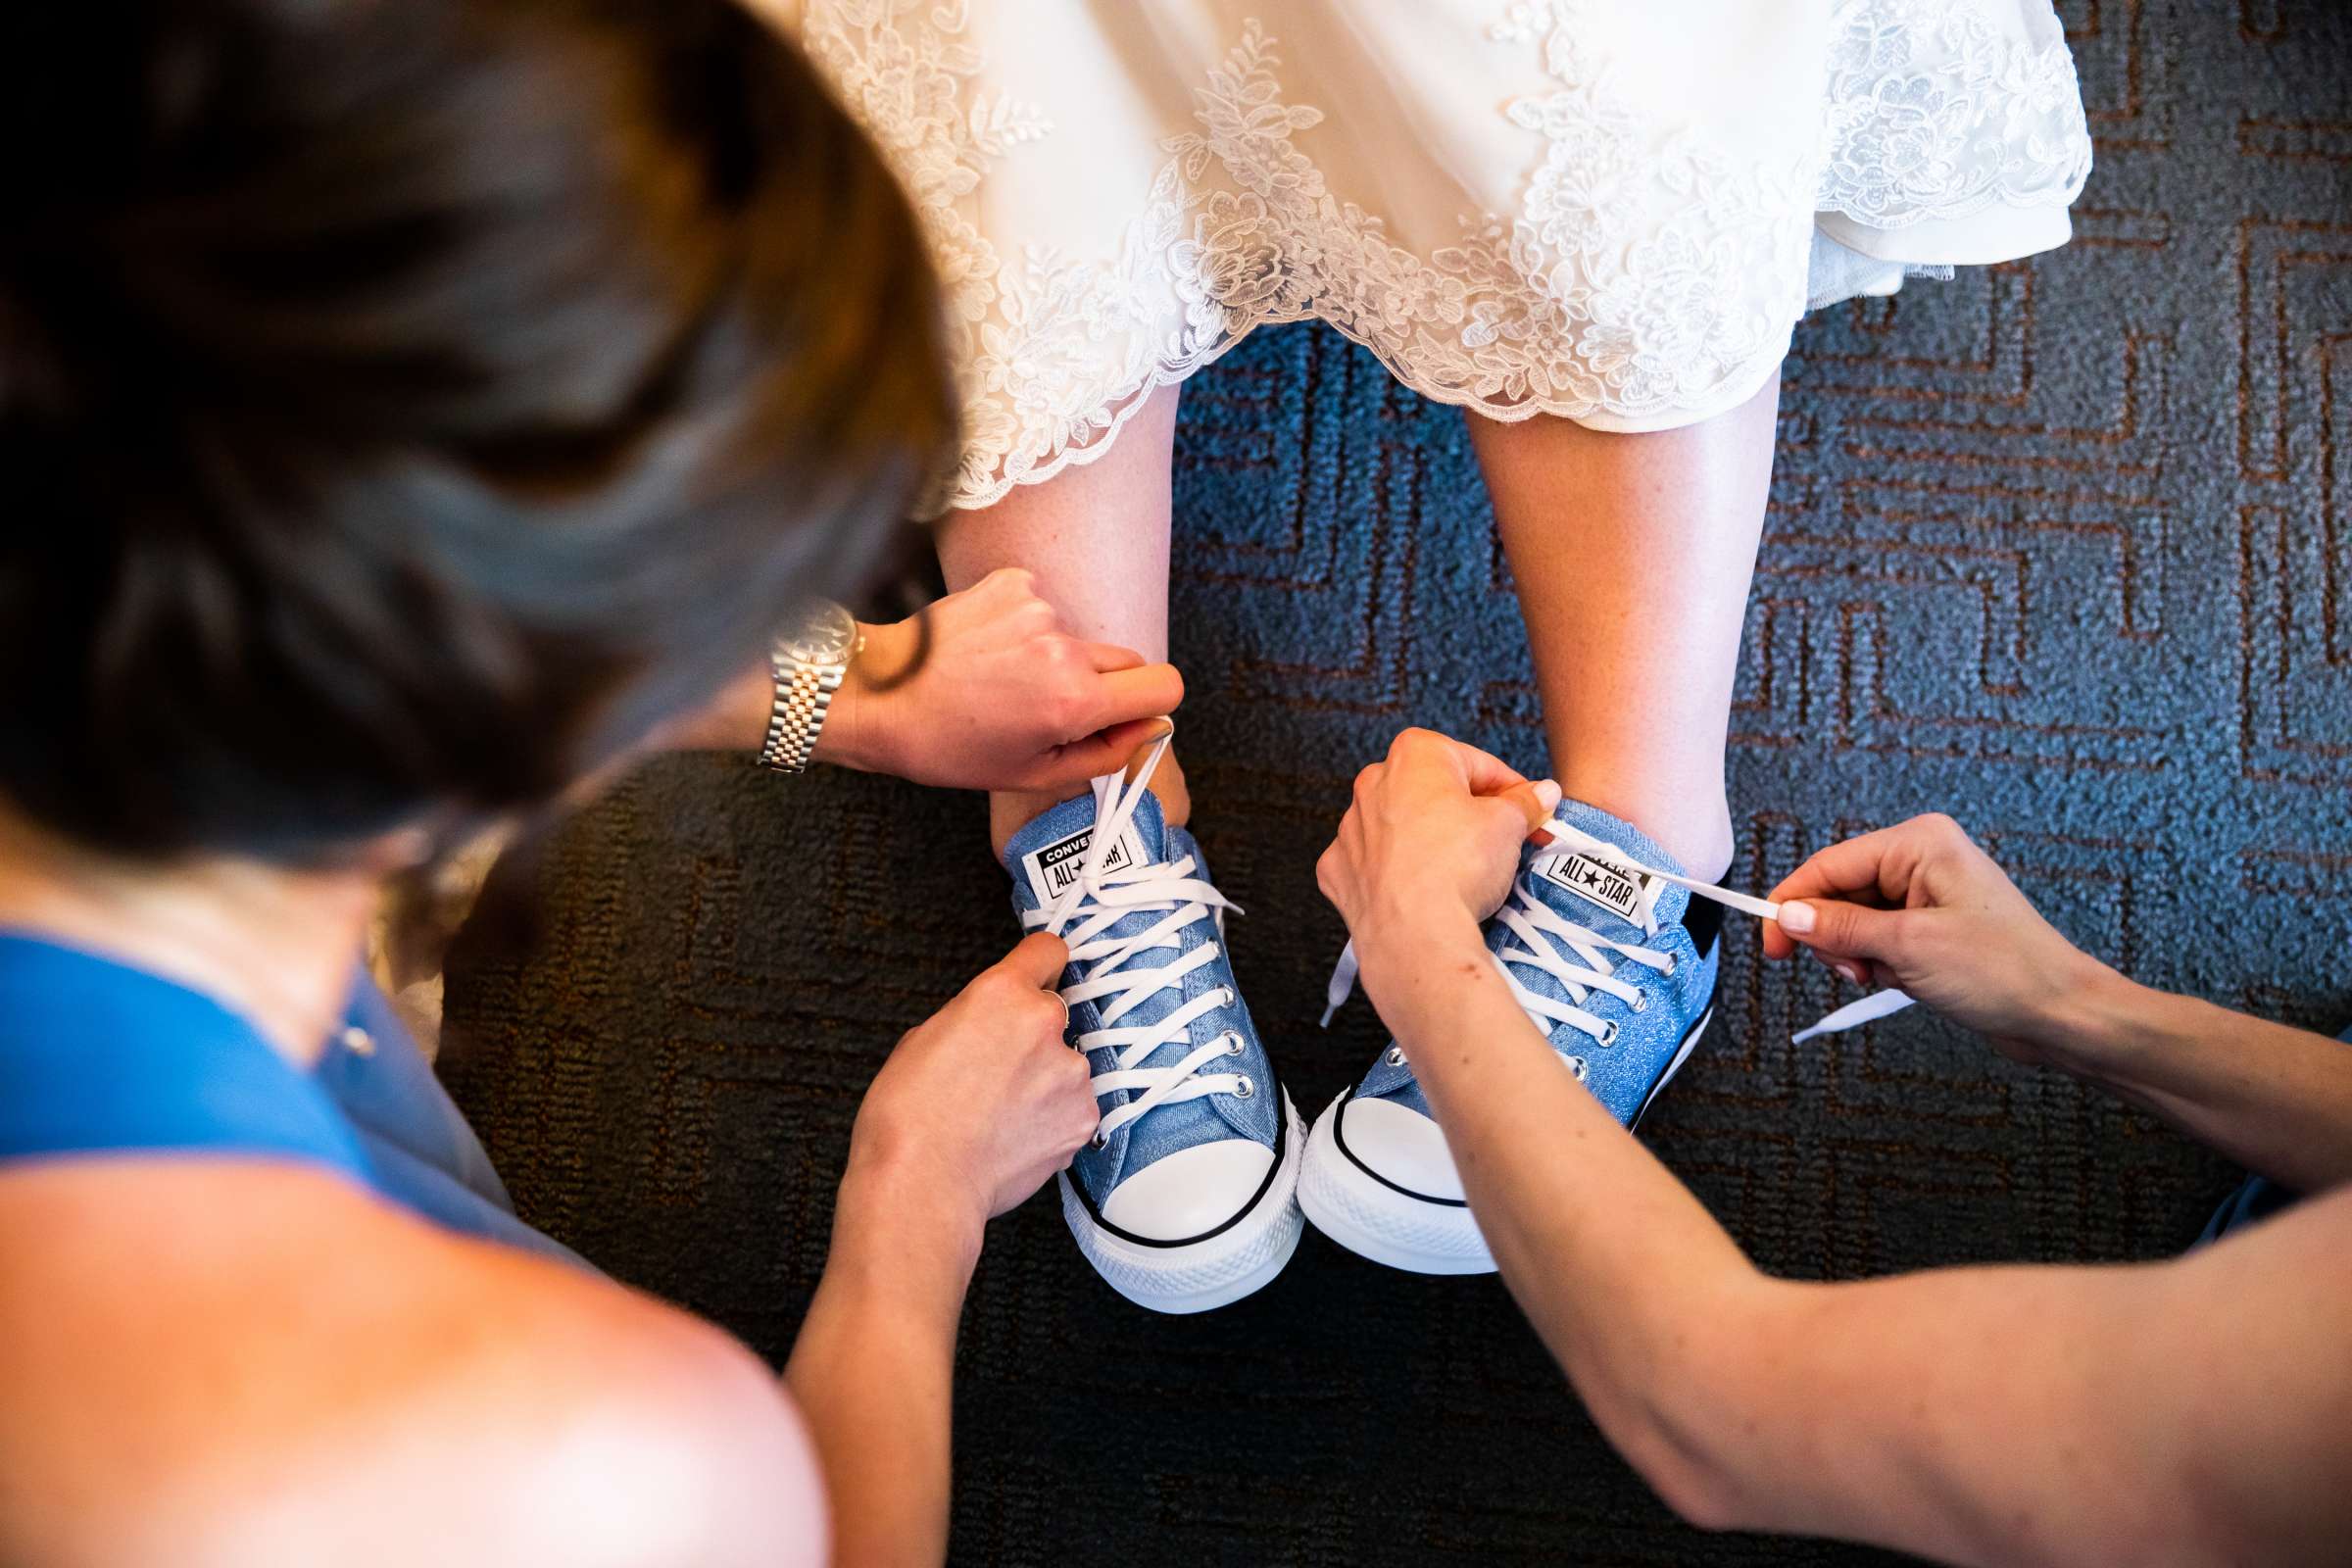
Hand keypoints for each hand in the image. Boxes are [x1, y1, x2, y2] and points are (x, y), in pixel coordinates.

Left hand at [828, 568, 1183, 790]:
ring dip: (1058, 658)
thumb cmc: (949, 745)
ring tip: (1006, 680)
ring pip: (1081, 638)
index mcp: (1074, 700)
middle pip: (1127, 660)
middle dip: (1103, 686)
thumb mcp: (1035, 772)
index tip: (1125, 715)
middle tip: (1050, 707)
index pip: (1166, 686)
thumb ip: (1108, 753)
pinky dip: (1028, 630)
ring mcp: (1038, 608)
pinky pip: (1047, 610)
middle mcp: (1064, 646)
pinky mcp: (1014, 584)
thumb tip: (1151, 726)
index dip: (1152, 705)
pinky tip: (992, 651)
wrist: (880, 695)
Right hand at [846, 933, 1097, 1235]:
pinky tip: (1016, 1136)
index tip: (1034, 978)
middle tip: (995, 1071)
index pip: (1047, 951)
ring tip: (1000, 1115)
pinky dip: (1052, 1118)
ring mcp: (1072, 1072)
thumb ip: (973, 1016)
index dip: (1036, 967)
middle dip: (1030, 1036)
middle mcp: (1046, 1023)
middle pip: (1052, 1014)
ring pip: (1064, 1064)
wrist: (924, 1183)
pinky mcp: (1084, 1117)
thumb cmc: (907, 1115)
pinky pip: (1073, 1106)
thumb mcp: (924, 1036)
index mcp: (1002, 992)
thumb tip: (991, 1024)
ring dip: (1044, 1080)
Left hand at [1316, 728, 1559, 951]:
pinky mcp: (1339, 868)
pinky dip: (1398, 869)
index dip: (1512, 789)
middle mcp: (1374, 782)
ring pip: (1403, 824)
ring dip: (1432, 838)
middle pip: (1436, 791)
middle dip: (1471, 812)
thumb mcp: (1509, 824)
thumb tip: (1540, 794)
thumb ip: (1525, 802)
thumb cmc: (1457, 867)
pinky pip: (1376, 860)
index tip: (1529, 809)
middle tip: (1504, 838)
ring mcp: (1351, 827)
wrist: (1415, 934)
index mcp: (1415, 755)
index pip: (1478, 764)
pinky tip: (1423, 886)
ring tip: (1463, 868)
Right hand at [1764, 814, 2116, 1061]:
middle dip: (1835, 937)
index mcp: (1919, 844)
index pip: (1830, 865)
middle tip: (1852, 970)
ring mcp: (1928, 894)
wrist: (2060, 1013)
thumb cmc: (2005, 971)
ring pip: (1855, 920)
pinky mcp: (1933, 926)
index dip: (1791, 903)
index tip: (1770, 944)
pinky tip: (1904, 981)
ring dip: (1859, 956)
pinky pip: (1879, 939)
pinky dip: (1879, 964)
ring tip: (1888, 977)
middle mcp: (1922, 860)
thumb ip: (1840, 928)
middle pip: (1839, 892)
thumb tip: (1787, 916)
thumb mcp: (1908, 947)